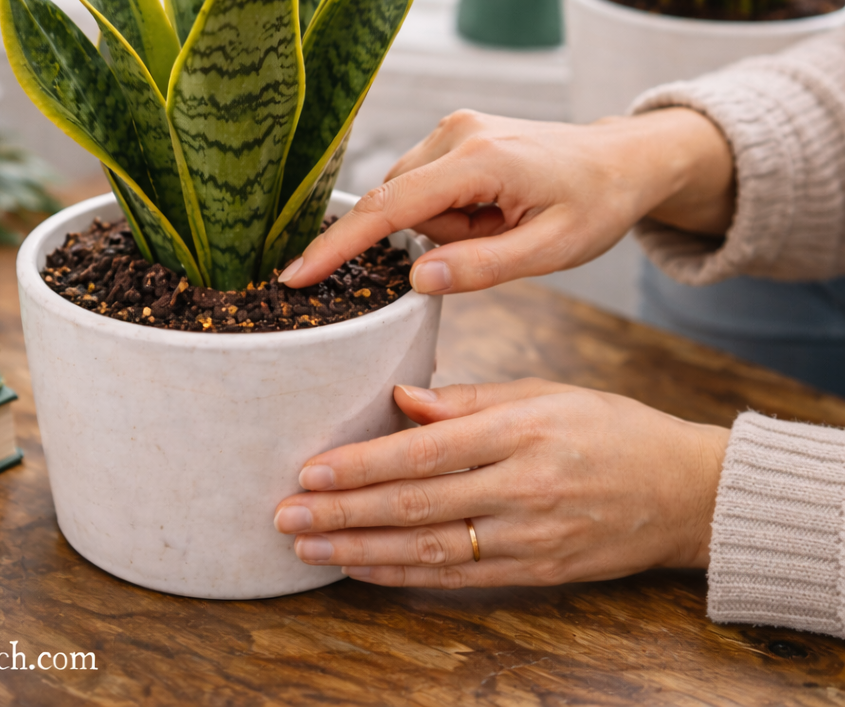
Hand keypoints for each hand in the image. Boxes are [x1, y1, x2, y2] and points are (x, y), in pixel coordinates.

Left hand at [273, 381, 729, 587]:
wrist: (684, 492)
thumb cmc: (609, 427)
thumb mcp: (544, 392)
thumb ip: (468, 399)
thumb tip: (400, 400)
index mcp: (521, 431)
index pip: (424, 452)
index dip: (362, 466)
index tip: (309, 471)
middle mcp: (523, 488)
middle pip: (415, 506)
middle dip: (343, 513)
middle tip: (285, 516)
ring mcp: (531, 538)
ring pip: (428, 550)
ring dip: (360, 551)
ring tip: (307, 549)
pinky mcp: (538, 571)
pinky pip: (457, 578)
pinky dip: (403, 575)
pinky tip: (362, 569)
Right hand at [278, 108, 734, 292]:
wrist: (623, 160)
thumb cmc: (596, 205)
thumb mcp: (551, 251)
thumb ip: (480, 269)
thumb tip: (413, 281)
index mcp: (480, 160)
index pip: (391, 208)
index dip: (338, 246)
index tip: (294, 276)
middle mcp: (456, 131)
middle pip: (400, 205)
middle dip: (438, 237)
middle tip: (502, 237)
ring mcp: (453, 126)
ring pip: (411, 198)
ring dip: (448, 224)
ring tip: (505, 220)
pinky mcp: (454, 131)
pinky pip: (424, 185)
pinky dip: (451, 208)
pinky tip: (493, 206)